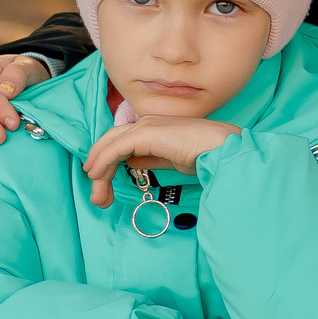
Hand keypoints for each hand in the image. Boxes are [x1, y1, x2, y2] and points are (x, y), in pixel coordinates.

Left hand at [82, 118, 237, 208]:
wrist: (220, 148)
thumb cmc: (205, 154)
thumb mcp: (171, 159)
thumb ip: (151, 158)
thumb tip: (131, 161)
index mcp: (155, 126)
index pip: (122, 141)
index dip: (108, 161)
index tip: (103, 184)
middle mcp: (147, 122)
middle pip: (111, 142)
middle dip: (99, 168)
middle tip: (98, 196)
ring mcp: (145, 126)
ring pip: (110, 146)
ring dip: (99, 171)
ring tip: (98, 195)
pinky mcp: (143, 134)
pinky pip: (115, 149)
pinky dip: (103, 162)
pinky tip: (97, 176)